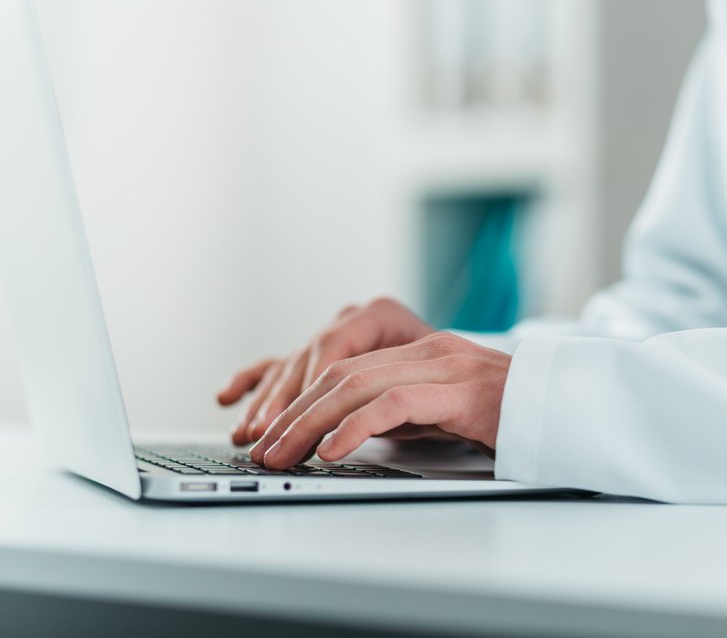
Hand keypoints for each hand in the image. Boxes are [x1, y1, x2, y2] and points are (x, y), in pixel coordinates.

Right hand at [217, 298, 434, 444]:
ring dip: (266, 405)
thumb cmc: (455, 379)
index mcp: (379, 314)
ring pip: (290, 368)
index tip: (301, 426)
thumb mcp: (432, 387)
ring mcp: (333, 333)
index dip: (313, 393)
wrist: (468, 371)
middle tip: (267, 443)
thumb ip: (395, 399)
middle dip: (284, 409)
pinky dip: (254, 380)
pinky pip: (281, 363)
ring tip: (247, 436)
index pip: (334, 354)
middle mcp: (351, 318)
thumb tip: (360, 423)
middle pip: (307, 364)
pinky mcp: (321, 352)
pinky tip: (226, 397)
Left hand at [247, 332, 510, 468]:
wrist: (572, 407)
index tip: (273, 433)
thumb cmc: (514, 416)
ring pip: (355, 384)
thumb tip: (349, 434)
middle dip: (293, 413)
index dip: (301, 401)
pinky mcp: (458, 389)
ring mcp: (443, 364)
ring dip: (310, 423)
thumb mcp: (447, 410)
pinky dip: (354, 427)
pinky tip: (332, 450)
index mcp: (420, 352)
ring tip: (283, 454)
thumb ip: (405, 409)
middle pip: (339, 373)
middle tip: (263, 449)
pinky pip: (393, 403)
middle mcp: (426, 350)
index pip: (344, 369)